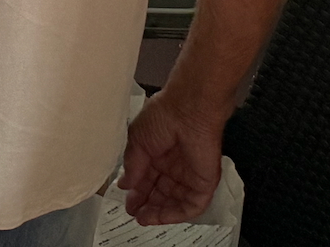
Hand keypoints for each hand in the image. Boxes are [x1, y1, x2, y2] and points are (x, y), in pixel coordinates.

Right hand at [118, 89, 227, 224]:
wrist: (188, 111)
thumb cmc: (162, 117)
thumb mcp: (137, 141)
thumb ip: (132, 166)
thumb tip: (125, 184)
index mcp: (158, 153)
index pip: (147, 178)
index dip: (136, 191)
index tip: (126, 202)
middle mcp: (174, 166)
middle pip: (160, 192)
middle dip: (146, 203)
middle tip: (133, 212)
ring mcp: (190, 175)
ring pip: (175, 202)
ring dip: (159, 212)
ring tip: (143, 218)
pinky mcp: (204, 183)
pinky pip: (192, 205)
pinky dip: (176, 214)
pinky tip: (159, 217)